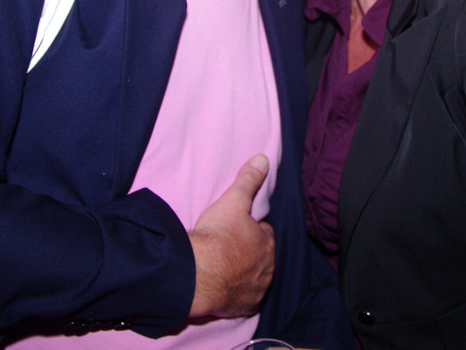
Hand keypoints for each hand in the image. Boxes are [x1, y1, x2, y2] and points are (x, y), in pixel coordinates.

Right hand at [188, 154, 275, 318]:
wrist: (198, 274)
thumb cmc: (216, 237)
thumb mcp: (233, 202)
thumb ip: (248, 180)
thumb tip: (262, 159)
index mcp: (267, 242)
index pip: (264, 232)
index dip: (251, 229)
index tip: (238, 228)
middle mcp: (267, 268)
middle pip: (261, 256)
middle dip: (250, 251)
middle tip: (229, 247)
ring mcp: (256, 290)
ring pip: (255, 277)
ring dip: (245, 272)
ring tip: (225, 266)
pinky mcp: (243, 307)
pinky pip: (245, 300)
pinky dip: (238, 294)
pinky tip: (225, 288)